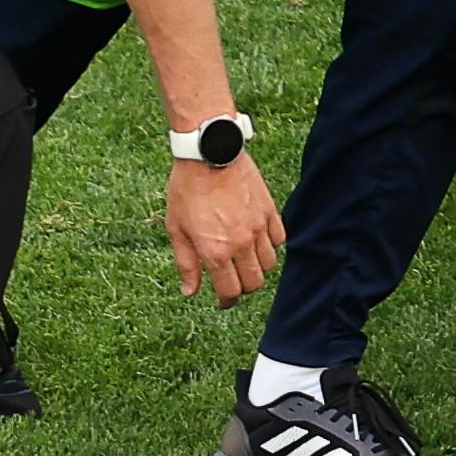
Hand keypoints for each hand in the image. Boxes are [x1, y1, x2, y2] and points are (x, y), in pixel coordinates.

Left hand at [162, 155, 281, 303]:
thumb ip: (186, 263)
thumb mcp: (176, 229)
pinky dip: (270, 246)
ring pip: (269, 264)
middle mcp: (241, 244)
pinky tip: (258, 241)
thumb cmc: (186, 190)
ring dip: (257, 268)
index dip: (226, 302)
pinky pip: (279, 239)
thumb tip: (190, 291)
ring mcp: (258, 228)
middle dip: (243, 288)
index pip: (230, 291)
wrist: (208, 154)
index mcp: (215, 252)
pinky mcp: (270, 211)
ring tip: (244, 261)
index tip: (223, 302)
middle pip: (254, 282)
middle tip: (233, 282)